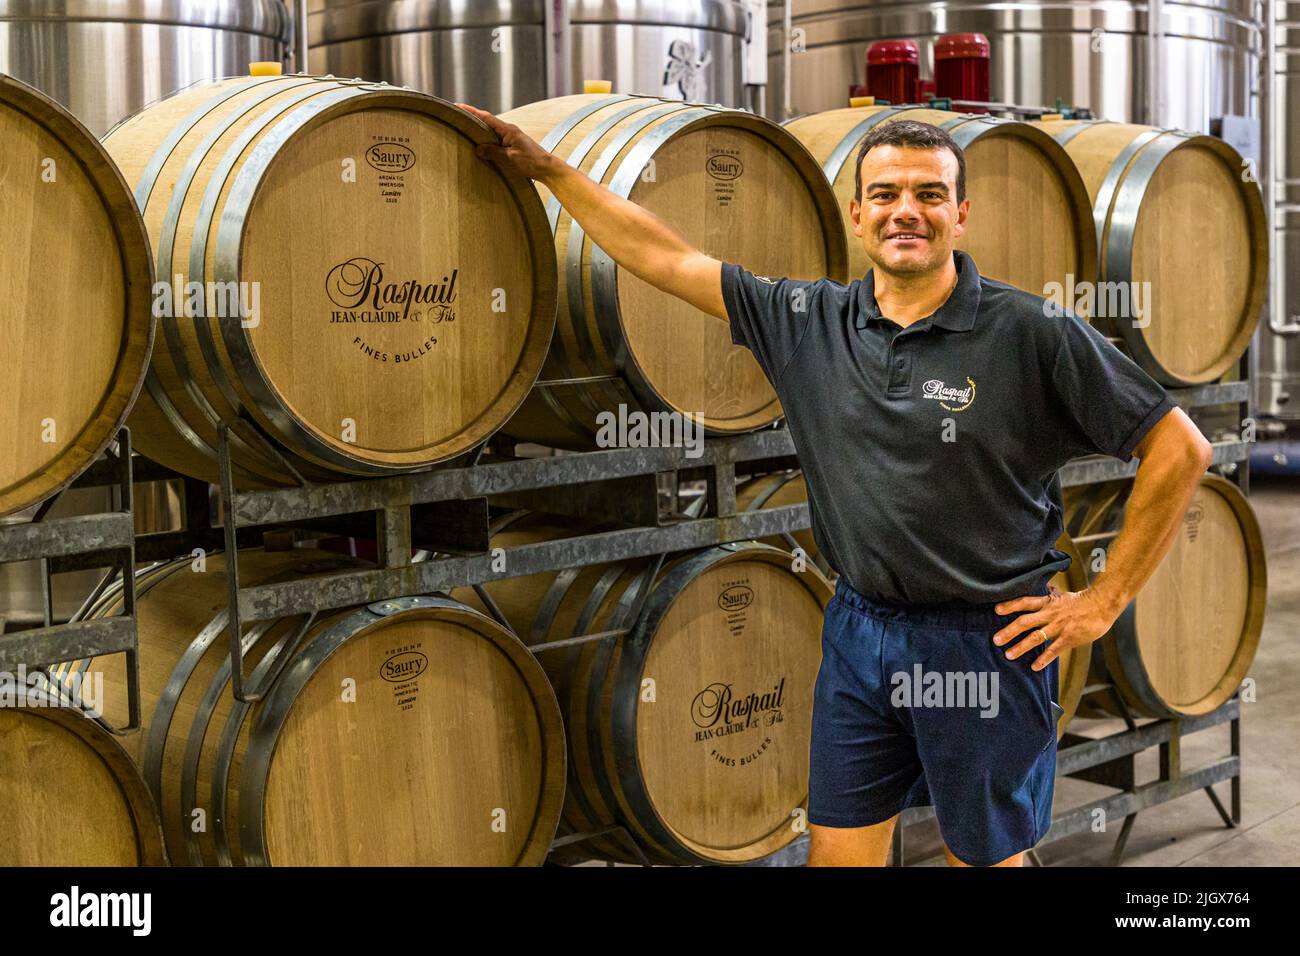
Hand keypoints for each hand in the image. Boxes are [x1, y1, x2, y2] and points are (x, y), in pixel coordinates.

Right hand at [454, 102, 558, 181]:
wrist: (547, 168)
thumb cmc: (531, 162)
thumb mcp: (510, 158)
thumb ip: (493, 152)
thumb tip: (478, 148)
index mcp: (508, 130)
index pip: (486, 117)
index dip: (471, 112)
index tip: (458, 106)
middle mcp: (509, 131)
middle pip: (487, 122)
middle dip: (473, 119)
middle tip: (457, 116)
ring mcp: (511, 138)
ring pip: (491, 132)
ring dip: (479, 130)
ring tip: (465, 130)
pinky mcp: (513, 146)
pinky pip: (496, 140)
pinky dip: (487, 141)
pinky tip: (482, 145)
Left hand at [991, 584, 1120, 671]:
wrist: (1102, 605)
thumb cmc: (1081, 601)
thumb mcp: (1061, 595)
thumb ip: (1048, 595)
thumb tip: (1040, 587)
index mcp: (1047, 603)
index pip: (1025, 602)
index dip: (1010, 605)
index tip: (996, 610)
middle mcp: (1050, 614)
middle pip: (1025, 622)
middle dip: (1009, 631)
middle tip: (995, 640)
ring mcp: (1059, 627)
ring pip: (1036, 637)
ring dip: (1021, 647)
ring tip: (1008, 655)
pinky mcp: (1069, 638)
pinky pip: (1054, 650)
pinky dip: (1043, 659)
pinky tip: (1034, 667)